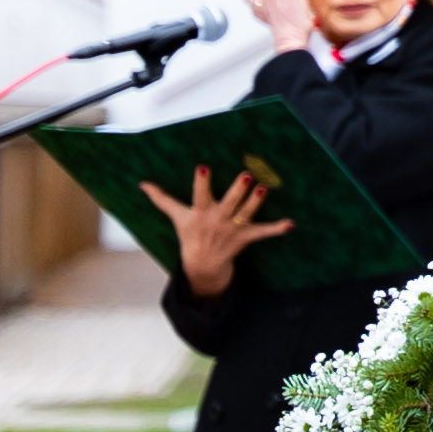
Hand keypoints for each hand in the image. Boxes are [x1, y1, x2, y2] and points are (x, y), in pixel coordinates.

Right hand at [162, 163, 293, 298]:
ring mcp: (232, 229)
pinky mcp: (245, 238)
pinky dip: (276, 229)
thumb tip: (142, 184)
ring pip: (246, 213)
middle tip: (247, 175)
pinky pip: (263, 233)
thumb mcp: (176, 217)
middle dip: (238, 190)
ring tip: (264, 189)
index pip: (200, 194)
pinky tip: (290, 224)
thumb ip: (162, 199)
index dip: (202, 181)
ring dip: (256, 202)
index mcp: (200, 212)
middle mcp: (217, 219)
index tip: (204, 166)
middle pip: (228, 202)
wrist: (201, 265)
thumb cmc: (190, 235)